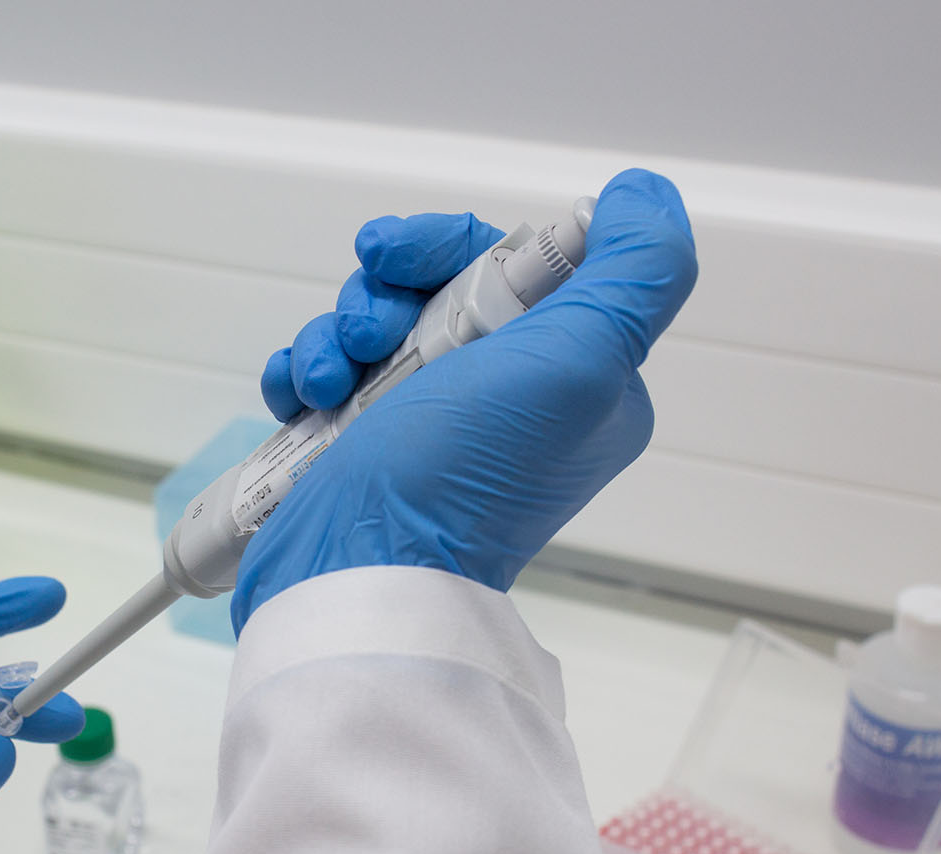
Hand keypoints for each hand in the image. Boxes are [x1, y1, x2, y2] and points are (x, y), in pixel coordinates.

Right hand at [234, 168, 696, 627]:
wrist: (360, 572)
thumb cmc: (462, 473)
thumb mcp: (579, 360)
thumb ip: (636, 271)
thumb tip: (645, 195)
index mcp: (570, 377)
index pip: (516, 266)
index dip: (450, 247)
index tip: (402, 258)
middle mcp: (503, 400)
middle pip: (435, 289)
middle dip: (382, 293)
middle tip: (366, 332)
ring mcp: (426, 426)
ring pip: (373, 329)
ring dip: (335, 336)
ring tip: (325, 383)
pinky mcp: (361, 449)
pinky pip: (326, 377)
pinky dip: (301, 373)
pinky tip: (295, 394)